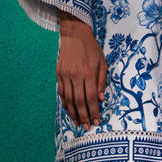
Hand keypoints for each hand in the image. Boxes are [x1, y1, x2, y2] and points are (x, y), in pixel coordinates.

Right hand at [56, 12, 107, 129]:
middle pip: (78, 101)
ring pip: (68, 99)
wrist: (74, 35)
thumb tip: (100, 99)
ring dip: (73, 113)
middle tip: (86, 127)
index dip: (94, 111)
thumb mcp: (102, 62)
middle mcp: (75, 75)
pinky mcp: (58, 74)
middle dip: (83, 116)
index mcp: (88, 72)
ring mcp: (65, 75)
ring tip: (77, 122)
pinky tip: (69, 111)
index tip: (96, 121)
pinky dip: (65, 104)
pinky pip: (61, 93)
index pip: (91, 97)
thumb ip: (102, 81)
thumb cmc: (92, 49)